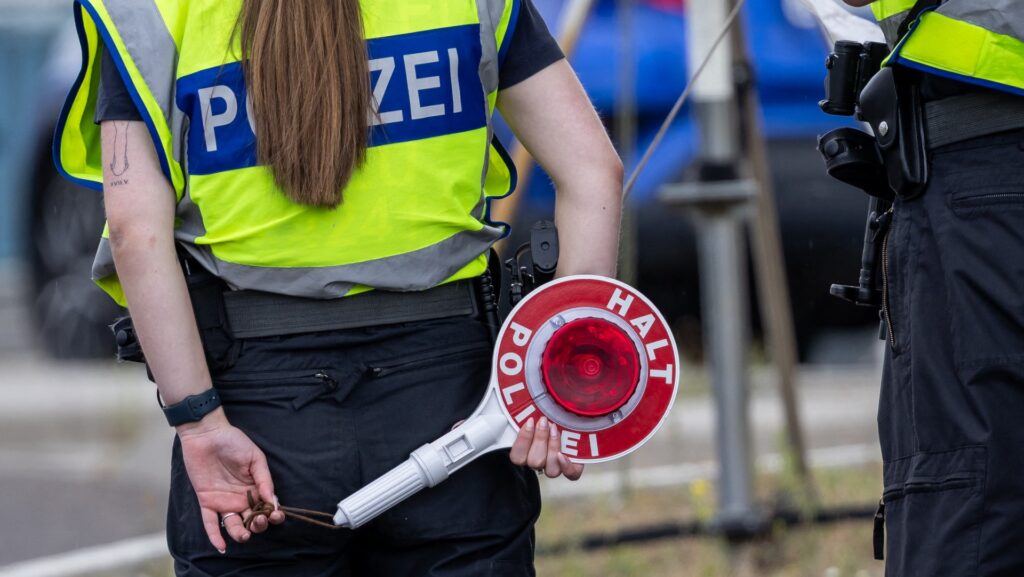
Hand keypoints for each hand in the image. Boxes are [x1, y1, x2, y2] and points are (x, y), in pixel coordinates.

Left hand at [177, 412, 285, 551]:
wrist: (207, 434)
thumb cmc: (234, 441)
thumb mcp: (255, 457)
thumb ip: (264, 479)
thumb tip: (272, 500)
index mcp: (256, 487)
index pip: (267, 507)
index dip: (273, 514)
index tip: (275, 515)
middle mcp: (241, 498)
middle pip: (252, 519)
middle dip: (258, 525)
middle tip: (259, 521)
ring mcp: (224, 501)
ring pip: (234, 524)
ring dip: (240, 533)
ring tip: (244, 535)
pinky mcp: (207, 501)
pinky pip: (210, 522)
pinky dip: (215, 536)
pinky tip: (222, 546)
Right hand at [509, 416, 583, 479]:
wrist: (572, 410)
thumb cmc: (551, 411)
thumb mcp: (535, 410)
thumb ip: (524, 414)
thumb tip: (523, 415)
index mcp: (526, 451)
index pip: (517, 457)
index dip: (523, 440)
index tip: (530, 421)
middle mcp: (540, 461)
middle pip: (534, 462)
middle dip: (540, 439)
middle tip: (544, 421)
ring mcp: (557, 465)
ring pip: (551, 470)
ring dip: (552, 447)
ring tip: (555, 429)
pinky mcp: (574, 467)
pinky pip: (571, 475)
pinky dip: (567, 466)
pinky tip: (563, 454)